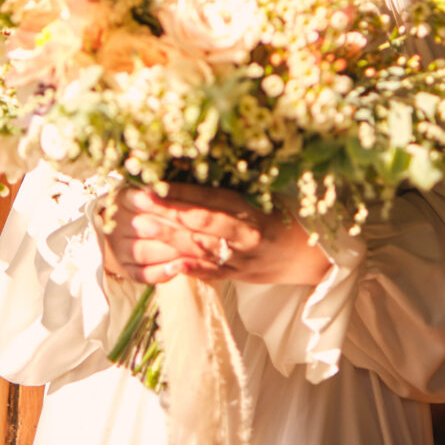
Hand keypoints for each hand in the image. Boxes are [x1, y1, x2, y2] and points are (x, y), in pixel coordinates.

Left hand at [102, 183, 329, 286]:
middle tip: (138, 201)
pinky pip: (210, 273)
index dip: (180, 191)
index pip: (209, 197)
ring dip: (169, 237)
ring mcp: (240, 258)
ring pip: (200, 247)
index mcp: (250, 208)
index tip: (154, 182)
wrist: (306, 256)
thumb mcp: (260, 196)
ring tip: (142, 226)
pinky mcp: (236, 277)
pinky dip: (190, 269)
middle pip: (200, 221)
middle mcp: (245, 234)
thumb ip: (227, 191)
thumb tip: (189, 167)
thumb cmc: (279, 217)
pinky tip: (170, 265)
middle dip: (166, 211)